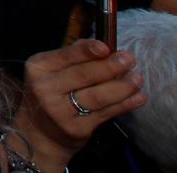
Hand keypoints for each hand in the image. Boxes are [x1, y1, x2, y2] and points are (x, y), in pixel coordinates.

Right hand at [13, 39, 142, 172]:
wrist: (39, 132)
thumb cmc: (51, 93)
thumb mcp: (51, 70)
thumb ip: (73, 57)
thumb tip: (102, 46)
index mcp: (39, 68)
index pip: (65, 56)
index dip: (87, 51)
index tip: (106, 47)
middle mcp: (45, 89)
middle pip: (83, 76)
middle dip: (110, 67)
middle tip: (129, 60)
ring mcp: (59, 111)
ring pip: (97, 96)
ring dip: (121, 87)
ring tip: (137, 79)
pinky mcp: (75, 129)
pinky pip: (105, 114)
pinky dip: (124, 104)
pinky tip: (137, 97)